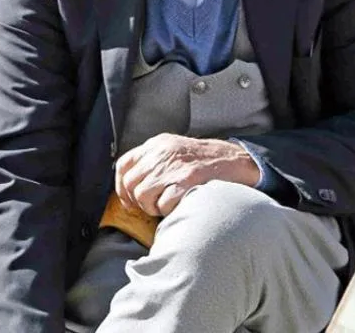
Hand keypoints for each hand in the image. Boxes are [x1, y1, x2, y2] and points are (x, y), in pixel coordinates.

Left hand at [114, 134, 260, 217]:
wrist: (233, 160)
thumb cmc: (202, 160)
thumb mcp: (174, 149)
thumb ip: (152, 160)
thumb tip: (130, 184)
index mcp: (157, 144)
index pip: (124, 164)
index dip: (121, 186)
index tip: (128, 199)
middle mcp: (162, 153)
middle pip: (131, 183)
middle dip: (138, 200)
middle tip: (152, 205)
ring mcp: (173, 167)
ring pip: (143, 196)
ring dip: (152, 207)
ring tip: (166, 205)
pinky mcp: (186, 181)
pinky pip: (163, 204)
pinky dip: (167, 210)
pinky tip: (178, 205)